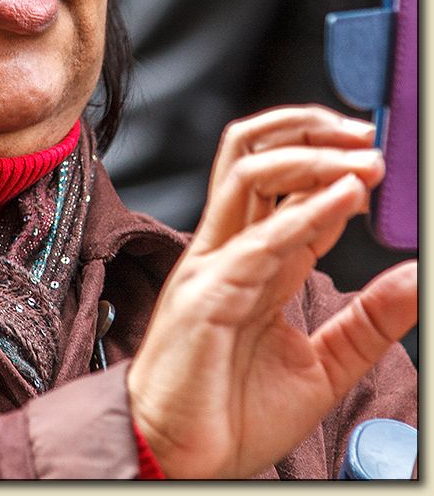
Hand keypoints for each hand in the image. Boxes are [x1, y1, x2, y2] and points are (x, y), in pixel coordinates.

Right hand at [127, 105, 417, 478]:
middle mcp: (230, 249)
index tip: (382, 168)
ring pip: (250, 174)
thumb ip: (368, 321)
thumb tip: (413, 279)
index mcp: (254, 261)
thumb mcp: (322, 365)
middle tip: (367, 136)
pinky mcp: (209, 290)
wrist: (176, 458)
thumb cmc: (230, 411)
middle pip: (254, 156)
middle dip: (310, 130)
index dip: (338, 166)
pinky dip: (307, 211)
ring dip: (311, 155)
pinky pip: (259, 237)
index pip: (289, 186)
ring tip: (363, 159)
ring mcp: (215, 263)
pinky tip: (346, 197)